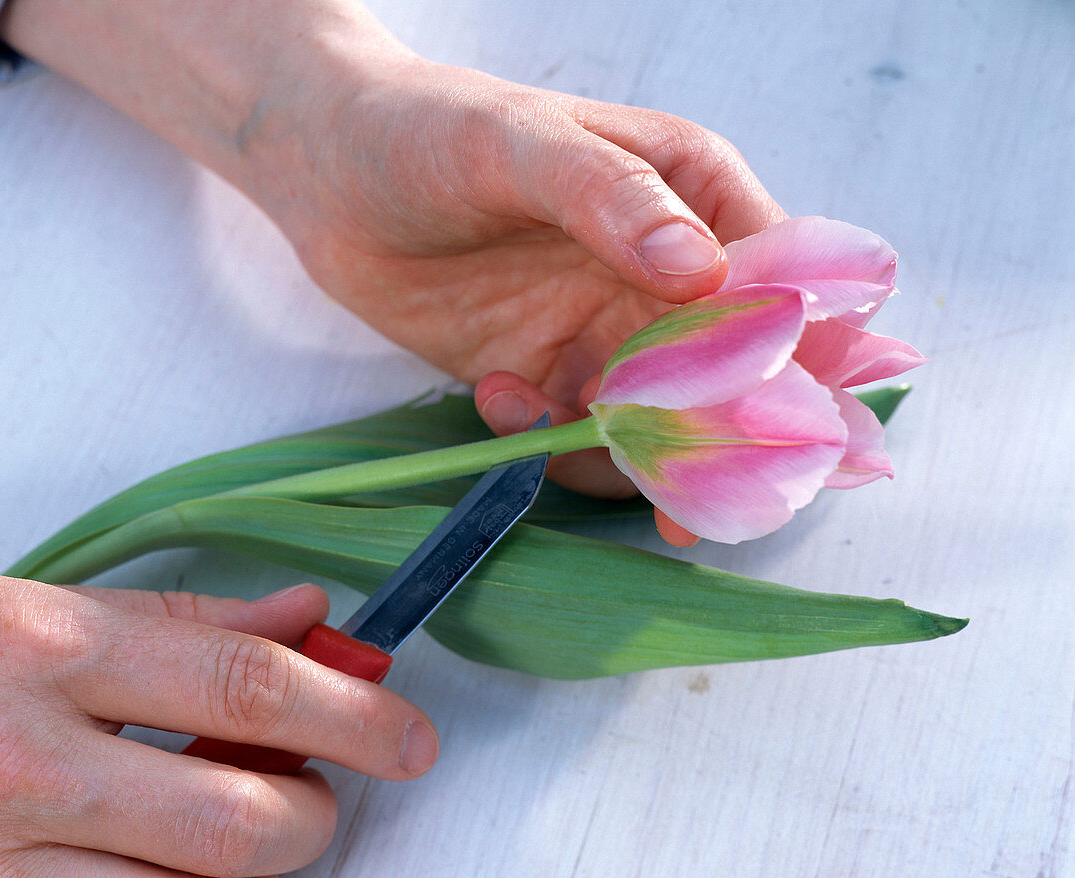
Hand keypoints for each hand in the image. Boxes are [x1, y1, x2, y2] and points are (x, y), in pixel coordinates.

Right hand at [0, 574, 437, 877]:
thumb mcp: (58, 612)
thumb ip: (194, 620)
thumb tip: (312, 618)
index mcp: (54, 652)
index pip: (248, 686)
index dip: (354, 714)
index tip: (411, 737)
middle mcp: (24, 762)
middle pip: (238, 822)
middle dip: (312, 815)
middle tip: (307, 792)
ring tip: (226, 838)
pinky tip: (168, 876)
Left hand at [264, 59, 786, 542]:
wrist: (328, 172)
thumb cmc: (428, 129)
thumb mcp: (521, 144)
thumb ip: (614, 198)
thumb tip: (704, 272)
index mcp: (693, 198)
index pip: (782, 287)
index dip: (800, 358)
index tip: (784, 423)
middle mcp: (666, 276)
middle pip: (738, 378)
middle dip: (721, 441)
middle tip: (686, 496)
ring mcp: (609, 332)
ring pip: (665, 426)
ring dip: (629, 455)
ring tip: (559, 428)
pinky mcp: (550, 375)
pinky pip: (583, 440)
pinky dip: (552, 445)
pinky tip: (497, 395)